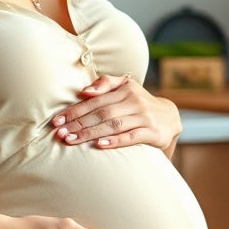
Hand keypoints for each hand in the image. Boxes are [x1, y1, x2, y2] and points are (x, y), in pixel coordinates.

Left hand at [52, 74, 181, 154]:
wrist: (171, 118)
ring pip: (113, 124)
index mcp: (125, 89)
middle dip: (78, 123)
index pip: (95, 100)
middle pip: (101, 113)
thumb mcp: (127, 87)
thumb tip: (84, 91)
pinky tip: (100, 145)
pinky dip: (115, 141)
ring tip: (72, 140)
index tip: (57, 121)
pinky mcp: (152, 132)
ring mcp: (144, 117)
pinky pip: (131, 136)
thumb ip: (106, 84)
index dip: (75, 110)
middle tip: (60, 133)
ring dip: (90, 133)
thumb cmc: (139, 103)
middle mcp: (134, 101)